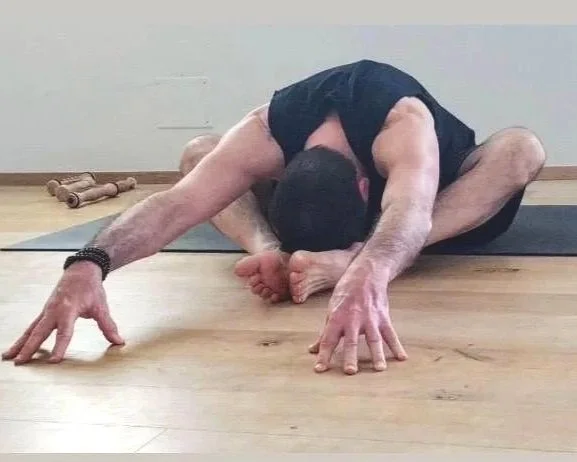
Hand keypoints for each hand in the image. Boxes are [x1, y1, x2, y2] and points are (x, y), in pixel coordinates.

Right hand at [2, 261, 123, 364]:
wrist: (81, 271)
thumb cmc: (91, 289)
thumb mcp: (101, 307)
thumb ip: (108, 326)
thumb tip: (119, 342)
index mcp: (69, 310)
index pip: (64, 332)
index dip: (60, 347)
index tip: (53, 361)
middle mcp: (54, 311)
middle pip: (40, 332)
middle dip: (30, 347)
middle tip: (20, 362)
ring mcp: (46, 311)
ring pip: (31, 330)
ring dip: (20, 344)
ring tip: (8, 358)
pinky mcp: (44, 312)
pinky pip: (31, 327)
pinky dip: (22, 338)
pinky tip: (14, 348)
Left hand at [309, 264, 406, 374]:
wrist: (365, 275)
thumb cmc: (345, 295)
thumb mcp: (331, 311)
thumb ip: (324, 333)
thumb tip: (312, 350)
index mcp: (336, 318)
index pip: (328, 340)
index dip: (323, 355)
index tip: (320, 369)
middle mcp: (353, 319)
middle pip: (351, 341)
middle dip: (350, 356)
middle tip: (350, 372)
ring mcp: (370, 319)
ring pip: (373, 339)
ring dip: (376, 354)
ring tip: (379, 369)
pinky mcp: (383, 317)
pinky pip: (390, 334)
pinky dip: (397, 346)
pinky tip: (402, 357)